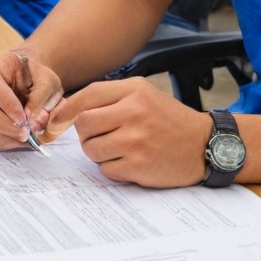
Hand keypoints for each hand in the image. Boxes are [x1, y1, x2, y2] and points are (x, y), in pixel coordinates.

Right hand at [0, 51, 63, 150]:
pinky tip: (15, 140)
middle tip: (24, 132)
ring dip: (2, 135)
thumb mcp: (45, 81)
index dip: (7, 105)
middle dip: (3, 123)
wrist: (25, 83)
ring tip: (23, 137)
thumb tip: (29, 116)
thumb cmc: (33, 78)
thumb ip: (40, 96)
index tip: (24, 119)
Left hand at [52, 78, 211, 186]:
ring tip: (119, 149)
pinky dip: (113, 169)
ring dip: (98, 153)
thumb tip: (66, 110)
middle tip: (100, 137)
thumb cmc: (169, 120)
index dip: (66, 110)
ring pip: (91, 149)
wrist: (205, 145)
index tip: (55, 121)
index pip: (87, 96)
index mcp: (134, 90)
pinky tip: (131, 162)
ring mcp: (136, 141)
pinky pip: (106, 170)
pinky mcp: (139, 166)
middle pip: (83, 124)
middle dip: (85, 134)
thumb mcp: (143, 94)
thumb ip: (109, 97)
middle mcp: (134, 112)